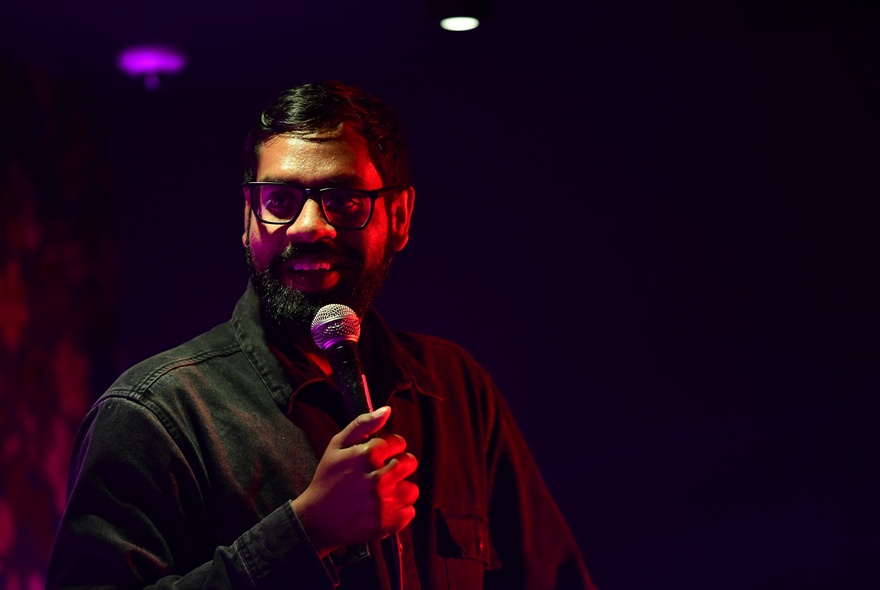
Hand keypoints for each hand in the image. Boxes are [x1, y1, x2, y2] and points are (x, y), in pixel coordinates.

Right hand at [291, 406, 418, 556]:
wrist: (315, 520)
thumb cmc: (326, 479)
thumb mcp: (337, 445)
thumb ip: (363, 424)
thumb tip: (387, 410)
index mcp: (368, 455)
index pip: (398, 442)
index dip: (391, 448)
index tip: (382, 455)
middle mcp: (379, 477)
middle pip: (410, 463)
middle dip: (401, 465)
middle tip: (387, 472)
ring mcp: (383, 502)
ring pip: (412, 489)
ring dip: (402, 489)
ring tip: (386, 492)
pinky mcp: (385, 523)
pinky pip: (409, 512)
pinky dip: (401, 511)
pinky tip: (385, 508)